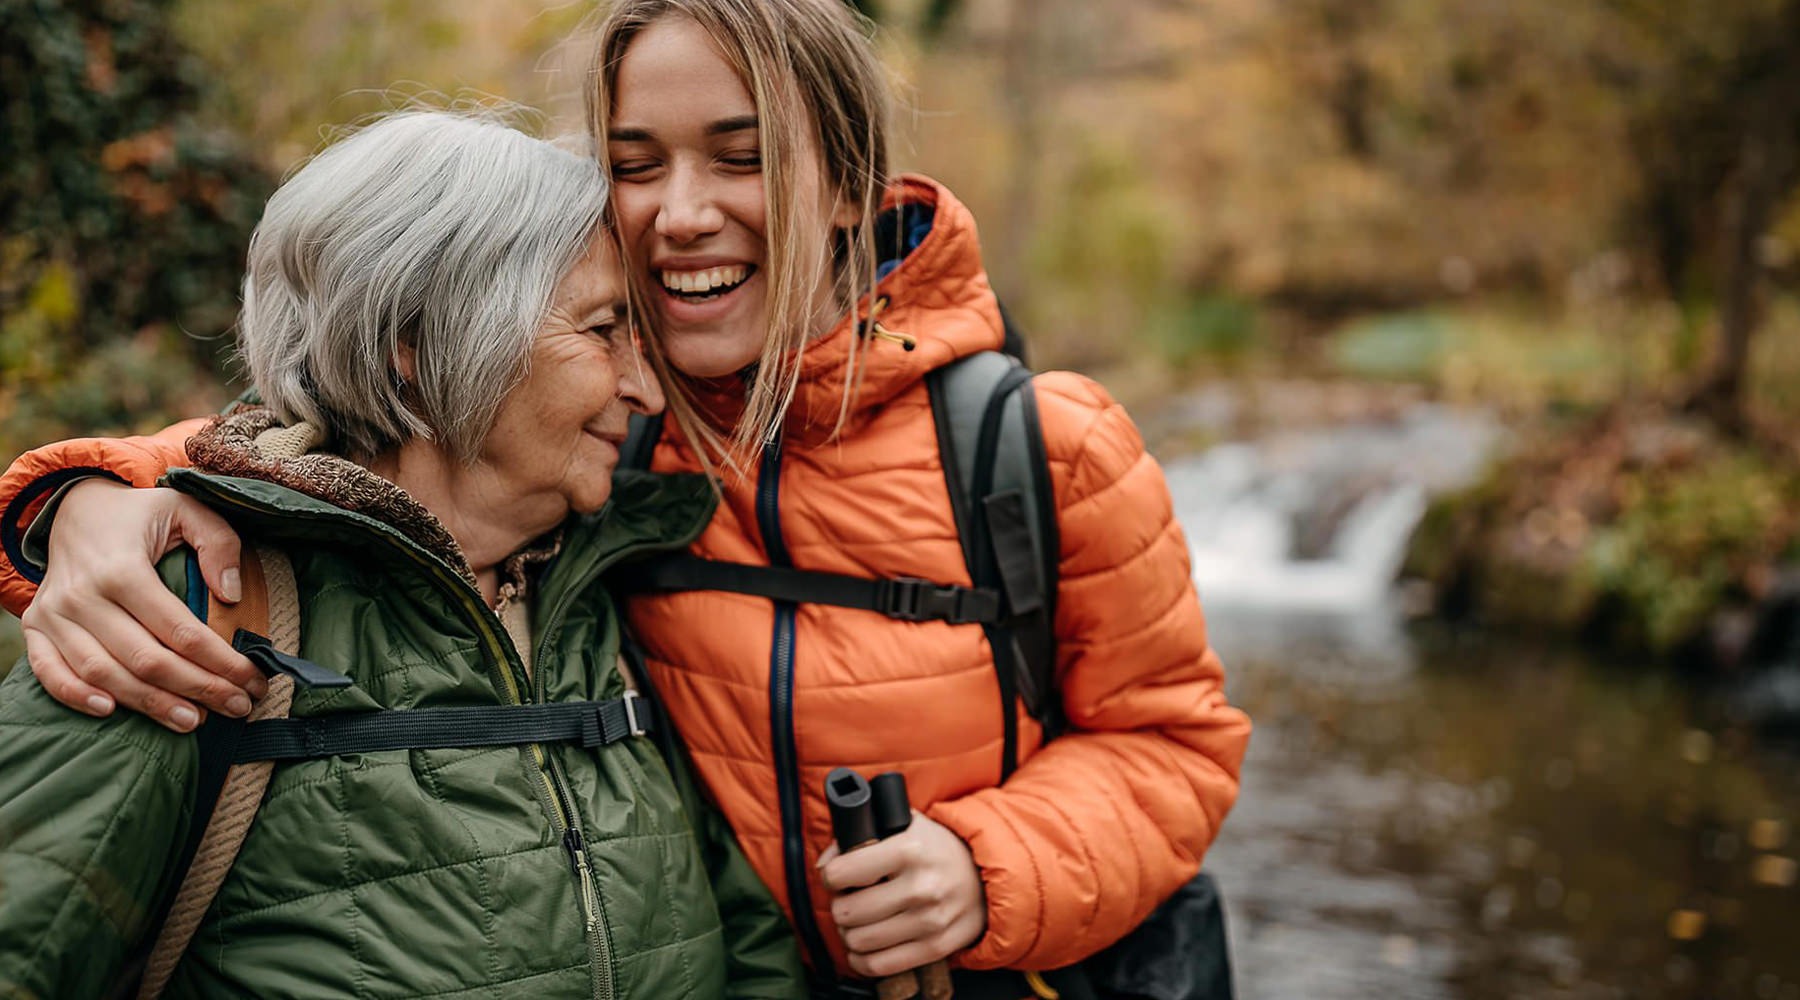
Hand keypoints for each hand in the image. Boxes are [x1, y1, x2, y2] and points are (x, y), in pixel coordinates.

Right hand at [21, 479, 263, 730]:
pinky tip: (110, 712)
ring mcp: (54, 614)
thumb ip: (218, 543)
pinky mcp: (36, 626)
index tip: (253, 680)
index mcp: (122, 568)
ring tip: (193, 721)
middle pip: (146, 659)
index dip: (221, 662)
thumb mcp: (187, 508)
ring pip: (103, 673)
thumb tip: (232, 595)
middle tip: (238, 708)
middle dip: (198, 689)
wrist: (75, 508)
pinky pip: (47, 671)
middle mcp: (83, 595)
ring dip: (150, 704)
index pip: (180, 630)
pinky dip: (74, 696)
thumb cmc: (140, 515)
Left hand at [817, 811, 986, 977]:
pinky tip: (864, 947)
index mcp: (909, 849)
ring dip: (850, 934)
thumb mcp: (904, 825)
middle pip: (846, 912)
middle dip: (840, 907)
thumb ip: (862, 834)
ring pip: (859, 940)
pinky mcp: (936, 946)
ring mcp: (930, 920)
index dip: (831, 877)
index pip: (841, 873)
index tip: (837, 877)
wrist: (985, 875)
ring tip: (858, 922)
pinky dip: (862, 960)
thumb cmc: (936, 849)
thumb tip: (825, 863)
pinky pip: (880, 965)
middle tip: (849, 901)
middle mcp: (921, 886)